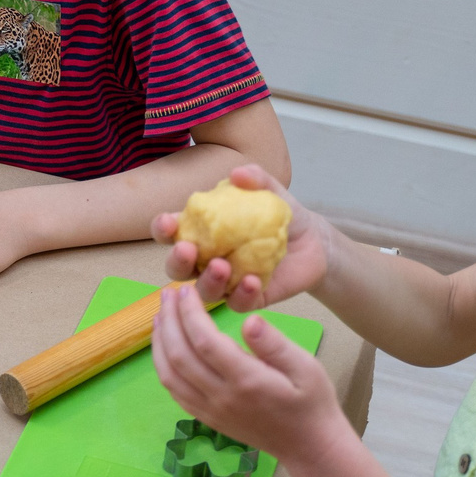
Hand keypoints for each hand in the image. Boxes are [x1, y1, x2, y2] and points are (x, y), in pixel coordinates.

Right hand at [150, 164, 326, 310]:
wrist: (313, 241)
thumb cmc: (279, 214)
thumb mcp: (270, 191)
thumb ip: (255, 178)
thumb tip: (238, 173)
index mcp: (201, 231)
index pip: (171, 232)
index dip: (162, 229)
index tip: (168, 223)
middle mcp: (206, 260)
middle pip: (178, 268)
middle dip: (177, 261)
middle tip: (187, 250)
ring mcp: (225, 282)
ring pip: (204, 291)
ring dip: (208, 281)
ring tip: (222, 266)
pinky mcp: (247, 299)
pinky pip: (237, 303)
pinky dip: (241, 295)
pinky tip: (252, 281)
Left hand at [150, 285, 345, 467]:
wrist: (308, 446)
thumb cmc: (311, 401)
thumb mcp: (306, 366)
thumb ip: (275, 344)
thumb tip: (249, 319)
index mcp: (247, 381)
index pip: (206, 342)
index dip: (190, 313)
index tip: (186, 291)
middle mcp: (222, 398)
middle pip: (180, 356)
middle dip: (169, 321)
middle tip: (167, 295)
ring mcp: (211, 411)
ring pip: (169, 375)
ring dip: (159, 343)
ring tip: (160, 316)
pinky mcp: (207, 419)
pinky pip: (175, 392)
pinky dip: (163, 366)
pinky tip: (165, 347)